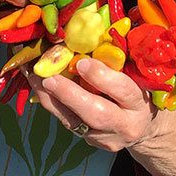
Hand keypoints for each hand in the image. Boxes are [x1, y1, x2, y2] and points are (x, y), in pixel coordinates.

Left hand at [29, 58, 160, 153]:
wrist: (141, 126)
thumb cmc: (137, 92)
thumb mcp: (135, 77)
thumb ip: (117, 62)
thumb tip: (89, 34)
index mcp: (139, 103)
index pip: (123, 91)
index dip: (102, 77)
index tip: (81, 62)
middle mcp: (124, 124)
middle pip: (97, 113)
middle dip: (70, 95)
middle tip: (49, 78)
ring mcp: (105, 138)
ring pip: (76, 122)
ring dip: (52, 99)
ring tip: (34, 78)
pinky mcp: (89, 141)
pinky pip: (68, 123)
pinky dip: (51, 104)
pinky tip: (38, 87)